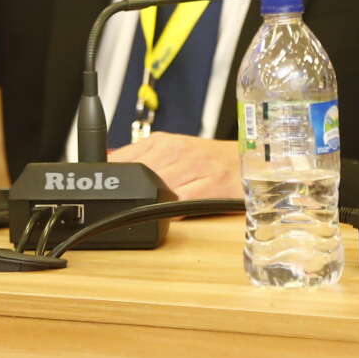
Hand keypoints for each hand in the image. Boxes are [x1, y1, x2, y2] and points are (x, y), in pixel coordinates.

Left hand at [108, 133, 242, 199]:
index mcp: (161, 141)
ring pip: (157, 189)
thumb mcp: (169, 151)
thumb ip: (137, 158)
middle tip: (129, 207)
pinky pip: (182, 202)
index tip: (105, 191)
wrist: (254, 161)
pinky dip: (172, 212)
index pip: (121, 159)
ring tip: (154, 211)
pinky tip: (172, 215)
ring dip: (151, 205)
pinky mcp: (212, 184)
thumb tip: (105, 161)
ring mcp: (195, 166)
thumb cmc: (209, 161)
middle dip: (130, 195)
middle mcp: (176, 150)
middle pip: (137, 177)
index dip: (111, 179)